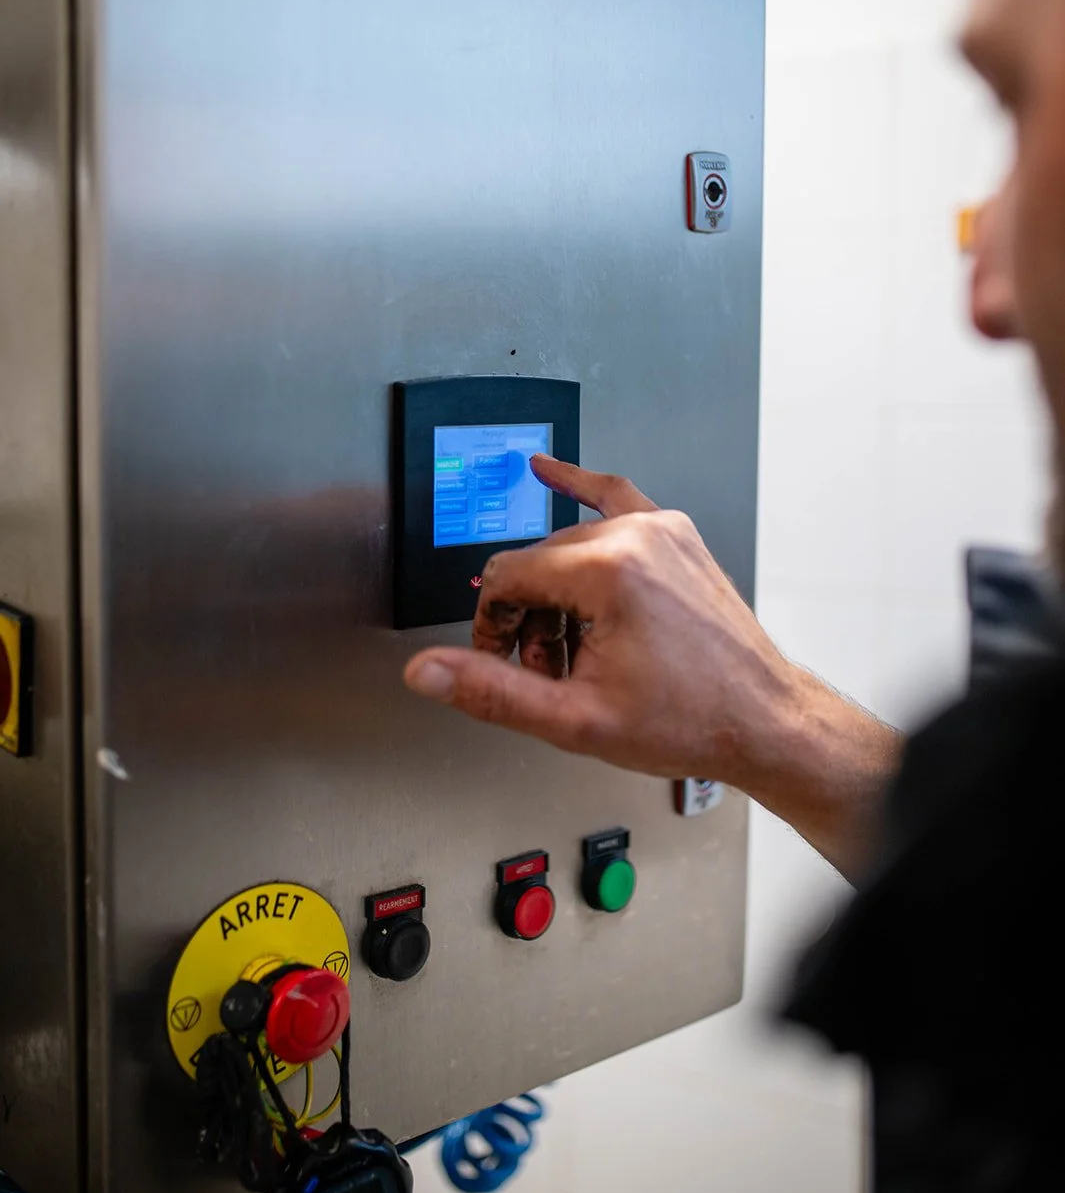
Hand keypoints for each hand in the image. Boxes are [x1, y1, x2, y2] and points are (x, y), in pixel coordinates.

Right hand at [404, 458, 902, 876]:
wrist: (762, 720)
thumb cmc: (689, 721)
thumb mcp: (575, 720)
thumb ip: (492, 691)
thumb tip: (429, 671)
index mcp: (608, 572)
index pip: (506, 576)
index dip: (491, 625)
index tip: (501, 660)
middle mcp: (636, 538)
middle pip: (536, 559)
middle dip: (527, 616)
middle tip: (544, 670)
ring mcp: (662, 531)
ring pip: (570, 544)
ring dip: (557, 592)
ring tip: (574, 650)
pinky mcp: (677, 535)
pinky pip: (617, 497)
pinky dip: (580, 489)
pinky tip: (549, 471)